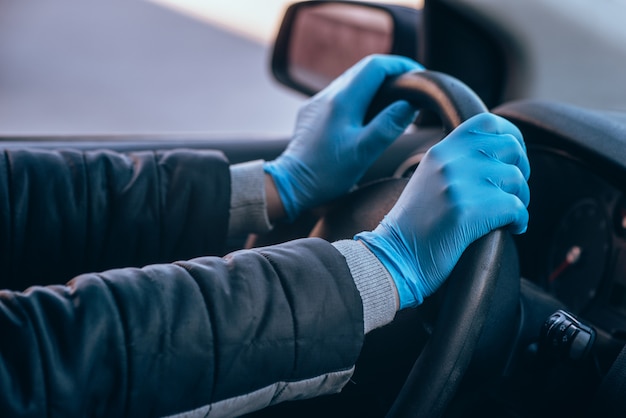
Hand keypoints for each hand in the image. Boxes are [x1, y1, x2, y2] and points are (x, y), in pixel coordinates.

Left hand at [264, 54, 422, 220]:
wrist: (290, 185)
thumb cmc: (326, 173)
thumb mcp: (364, 152)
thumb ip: (388, 126)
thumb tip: (410, 105)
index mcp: (343, 100)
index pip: (376, 66)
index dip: (400, 65)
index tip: (418, 76)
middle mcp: (327, 95)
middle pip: (363, 70)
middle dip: (390, 73)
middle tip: (410, 88)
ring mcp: (317, 103)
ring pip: (350, 82)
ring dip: (373, 86)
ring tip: (392, 102)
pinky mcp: (311, 114)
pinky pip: (338, 96)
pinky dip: (358, 98)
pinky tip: (365, 116)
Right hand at [356, 113, 530, 307]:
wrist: (396, 257)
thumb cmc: (416, 226)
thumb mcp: (429, 179)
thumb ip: (457, 162)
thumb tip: (498, 154)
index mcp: (440, 150)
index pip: (487, 123)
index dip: (511, 136)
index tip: (513, 158)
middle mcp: (449, 161)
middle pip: (511, 147)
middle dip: (522, 169)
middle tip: (512, 191)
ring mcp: (457, 184)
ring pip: (516, 179)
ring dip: (520, 200)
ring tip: (507, 215)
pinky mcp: (467, 211)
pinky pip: (515, 208)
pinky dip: (520, 221)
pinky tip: (511, 229)